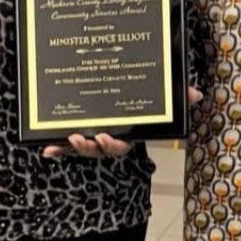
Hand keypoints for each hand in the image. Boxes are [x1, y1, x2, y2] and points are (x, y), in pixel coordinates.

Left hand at [41, 88, 202, 159]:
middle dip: (88, 148)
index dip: (112, 144)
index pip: (121, 144)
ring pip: (81, 149)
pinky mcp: (76, 133)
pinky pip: (65, 145)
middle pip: (98, 150)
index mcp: (127, 132)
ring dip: (70, 149)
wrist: (125, 90)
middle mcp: (109, 138)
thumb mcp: (161, 99)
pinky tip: (45, 149)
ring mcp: (92, 137)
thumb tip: (196, 94)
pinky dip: (56, 149)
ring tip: (63, 141)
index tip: (103, 135)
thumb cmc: (145, 101)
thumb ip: (178, 97)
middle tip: (78, 138)